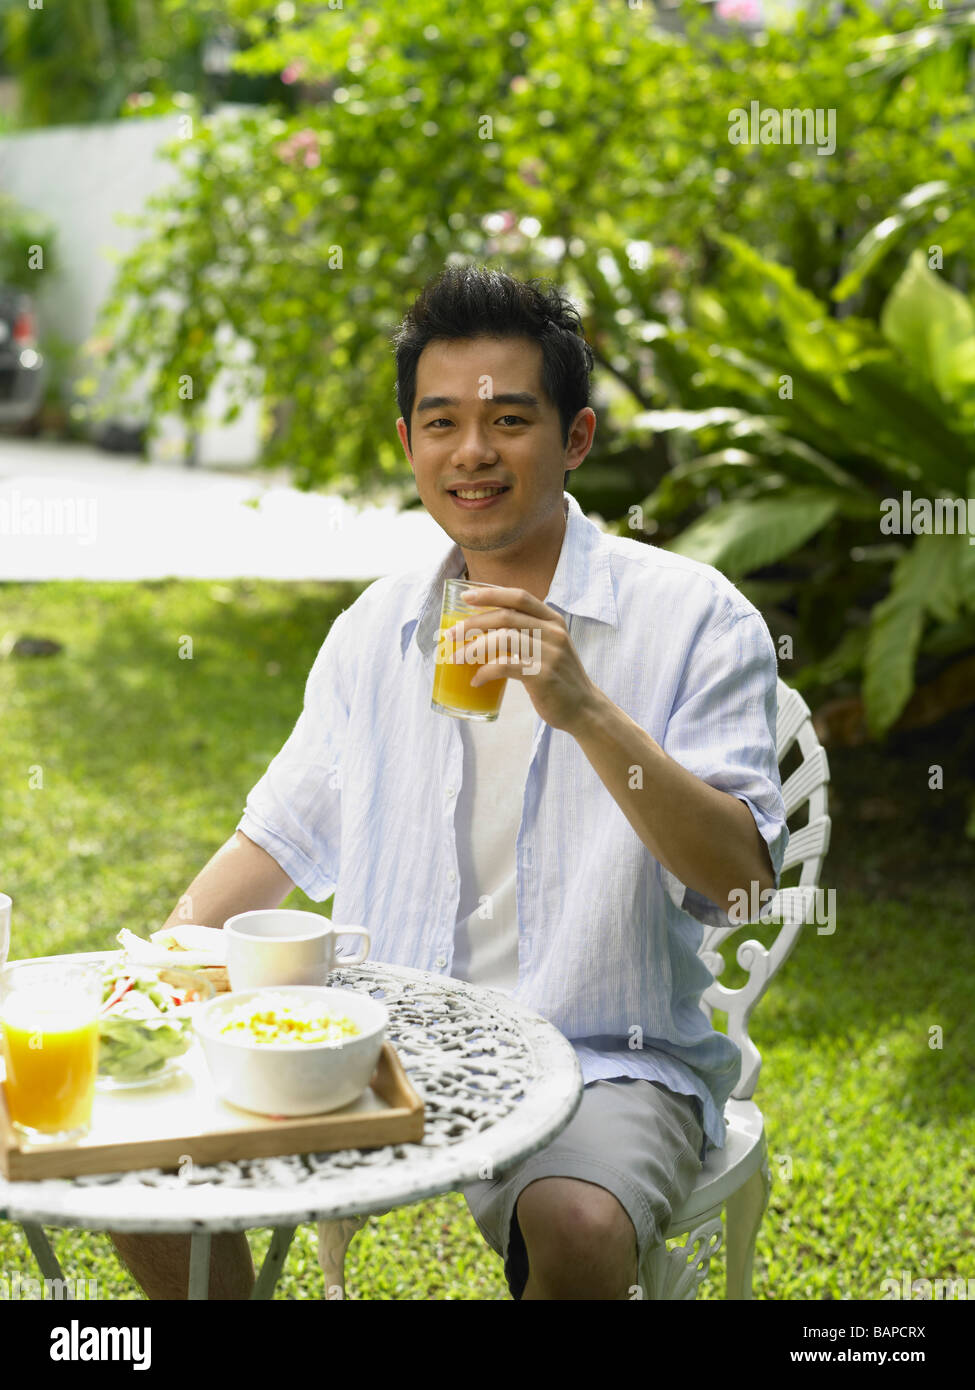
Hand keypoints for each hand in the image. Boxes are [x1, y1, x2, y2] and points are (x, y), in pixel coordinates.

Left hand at [443, 586, 602, 733]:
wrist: (584, 708)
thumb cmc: (559, 678)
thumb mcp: (550, 646)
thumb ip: (528, 633)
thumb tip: (486, 629)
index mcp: (553, 620)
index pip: (519, 597)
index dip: (490, 594)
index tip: (465, 597)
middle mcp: (553, 632)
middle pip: (505, 616)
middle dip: (472, 623)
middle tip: (450, 634)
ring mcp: (549, 653)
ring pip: (502, 639)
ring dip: (473, 648)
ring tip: (456, 658)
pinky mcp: (542, 676)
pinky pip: (504, 666)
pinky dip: (484, 672)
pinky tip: (476, 681)